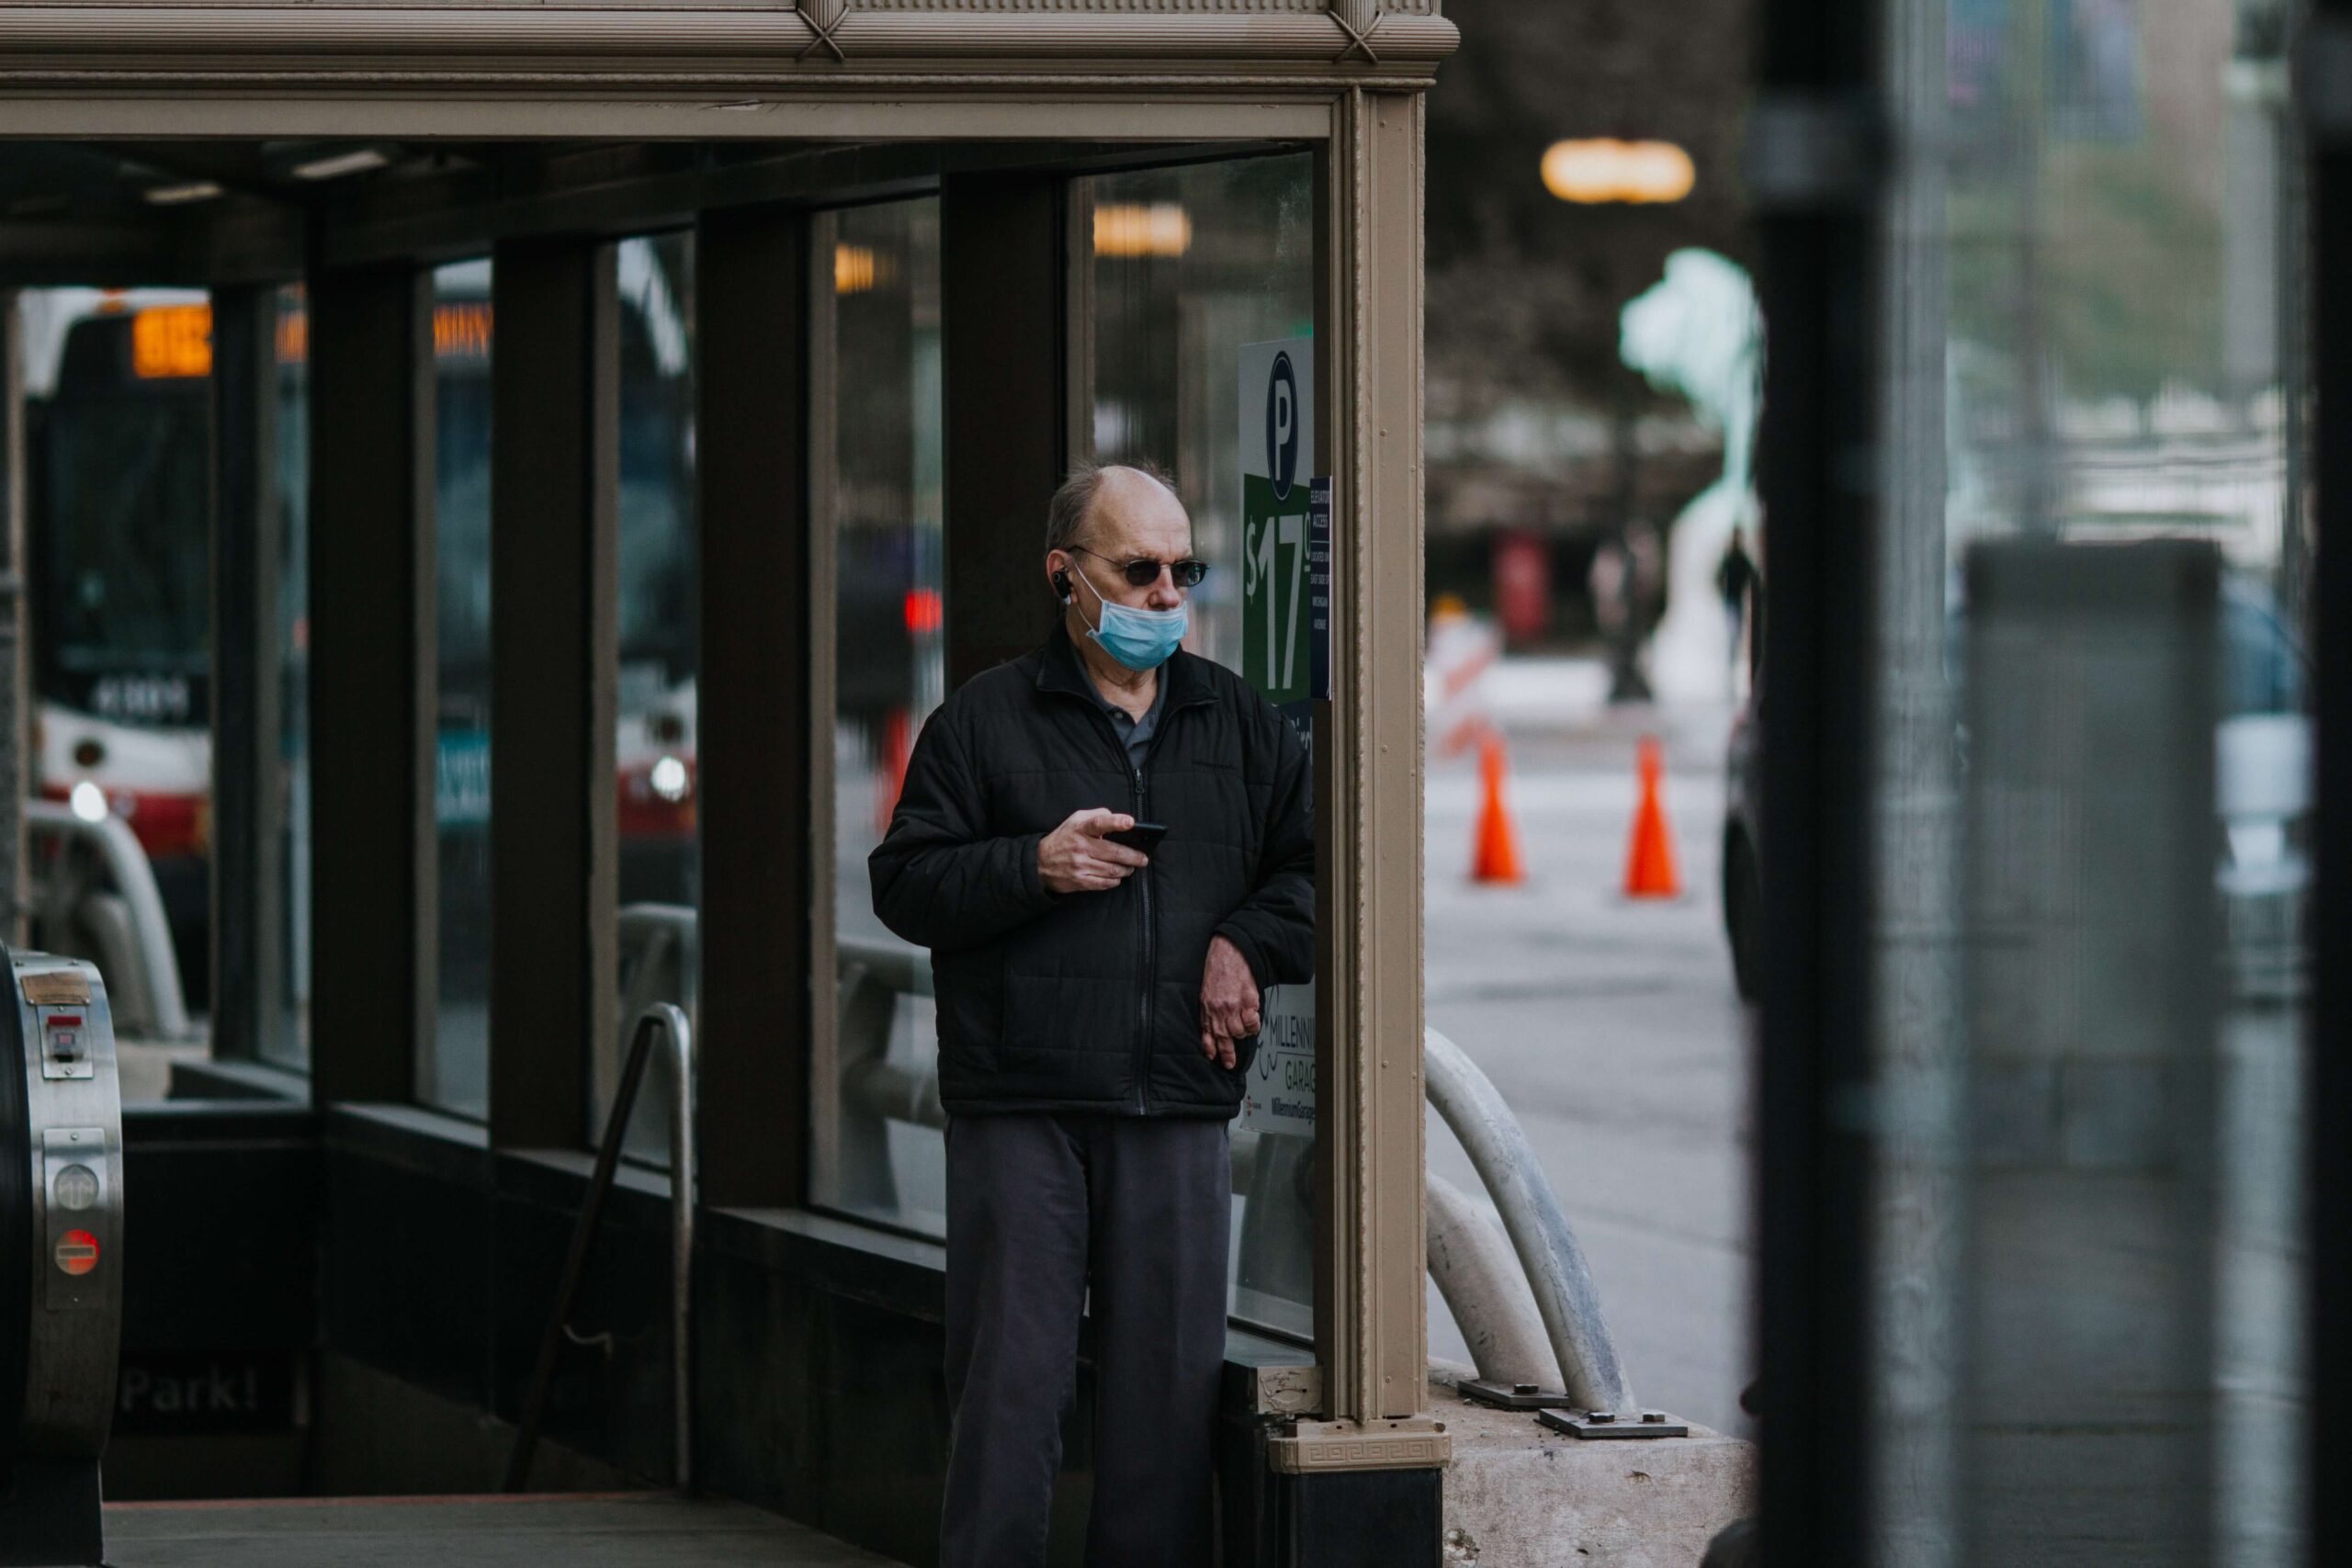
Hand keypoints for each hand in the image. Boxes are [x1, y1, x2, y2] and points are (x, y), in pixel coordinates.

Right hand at [1037, 808, 1149, 894]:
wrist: (1041, 863)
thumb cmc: (1064, 838)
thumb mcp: (1075, 820)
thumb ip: (1096, 816)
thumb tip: (1116, 818)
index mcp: (1080, 829)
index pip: (1099, 823)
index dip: (1115, 822)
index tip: (1130, 823)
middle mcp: (1080, 847)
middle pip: (1114, 852)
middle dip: (1133, 856)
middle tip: (1143, 858)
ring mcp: (1080, 866)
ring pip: (1112, 870)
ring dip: (1126, 869)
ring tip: (1132, 867)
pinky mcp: (1080, 881)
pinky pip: (1104, 883)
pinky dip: (1115, 880)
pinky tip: (1118, 876)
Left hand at [1198, 934, 1260, 1069]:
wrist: (1230, 951)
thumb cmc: (1218, 967)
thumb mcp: (1207, 989)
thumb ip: (1210, 1008)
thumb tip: (1214, 1023)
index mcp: (1207, 1007)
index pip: (1207, 1033)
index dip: (1211, 1048)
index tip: (1215, 1058)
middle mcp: (1218, 1010)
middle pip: (1223, 1038)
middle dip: (1227, 1053)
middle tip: (1230, 1063)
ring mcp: (1233, 1007)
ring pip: (1239, 1032)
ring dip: (1244, 1032)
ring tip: (1246, 1025)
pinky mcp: (1247, 1001)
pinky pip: (1252, 1022)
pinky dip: (1254, 1024)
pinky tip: (1254, 1018)